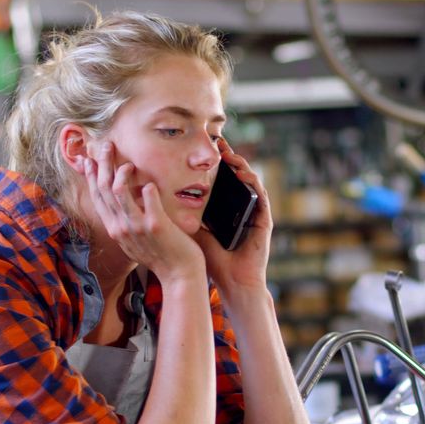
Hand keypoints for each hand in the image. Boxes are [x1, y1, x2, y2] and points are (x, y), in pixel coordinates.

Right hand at [86, 142, 204, 281]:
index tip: (88, 160)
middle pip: (104, 189)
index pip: (97, 198)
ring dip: (121, 172)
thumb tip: (124, 204)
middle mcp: (121, 227)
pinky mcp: (156, 225)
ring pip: (119, 191)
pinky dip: (148, 188)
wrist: (179, 275)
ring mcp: (137, 226)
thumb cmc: (161, 256)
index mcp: (115, 229)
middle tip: (106, 146)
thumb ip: (126, 223)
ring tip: (128, 163)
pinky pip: (149, 198)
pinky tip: (150, 184)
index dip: (91, 177)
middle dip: (103, 164)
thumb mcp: (135, 241)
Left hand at [194, 139, 272, 291]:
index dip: (215, 165)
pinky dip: (252, 181)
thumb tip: (159, 199)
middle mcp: (242, 208)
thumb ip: (185, 215)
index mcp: (227, 210)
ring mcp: (255, 212)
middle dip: (228, 157)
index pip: (222, 181)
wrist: (233, 282)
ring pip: (250, 181)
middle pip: (236, 176)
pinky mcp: (264, 219)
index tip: (204, 150)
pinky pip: (260, 194)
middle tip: (217, 142)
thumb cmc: (214, 261)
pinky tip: (241, 172)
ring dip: (240, 164)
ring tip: (228, 153)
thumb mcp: (195, 232)